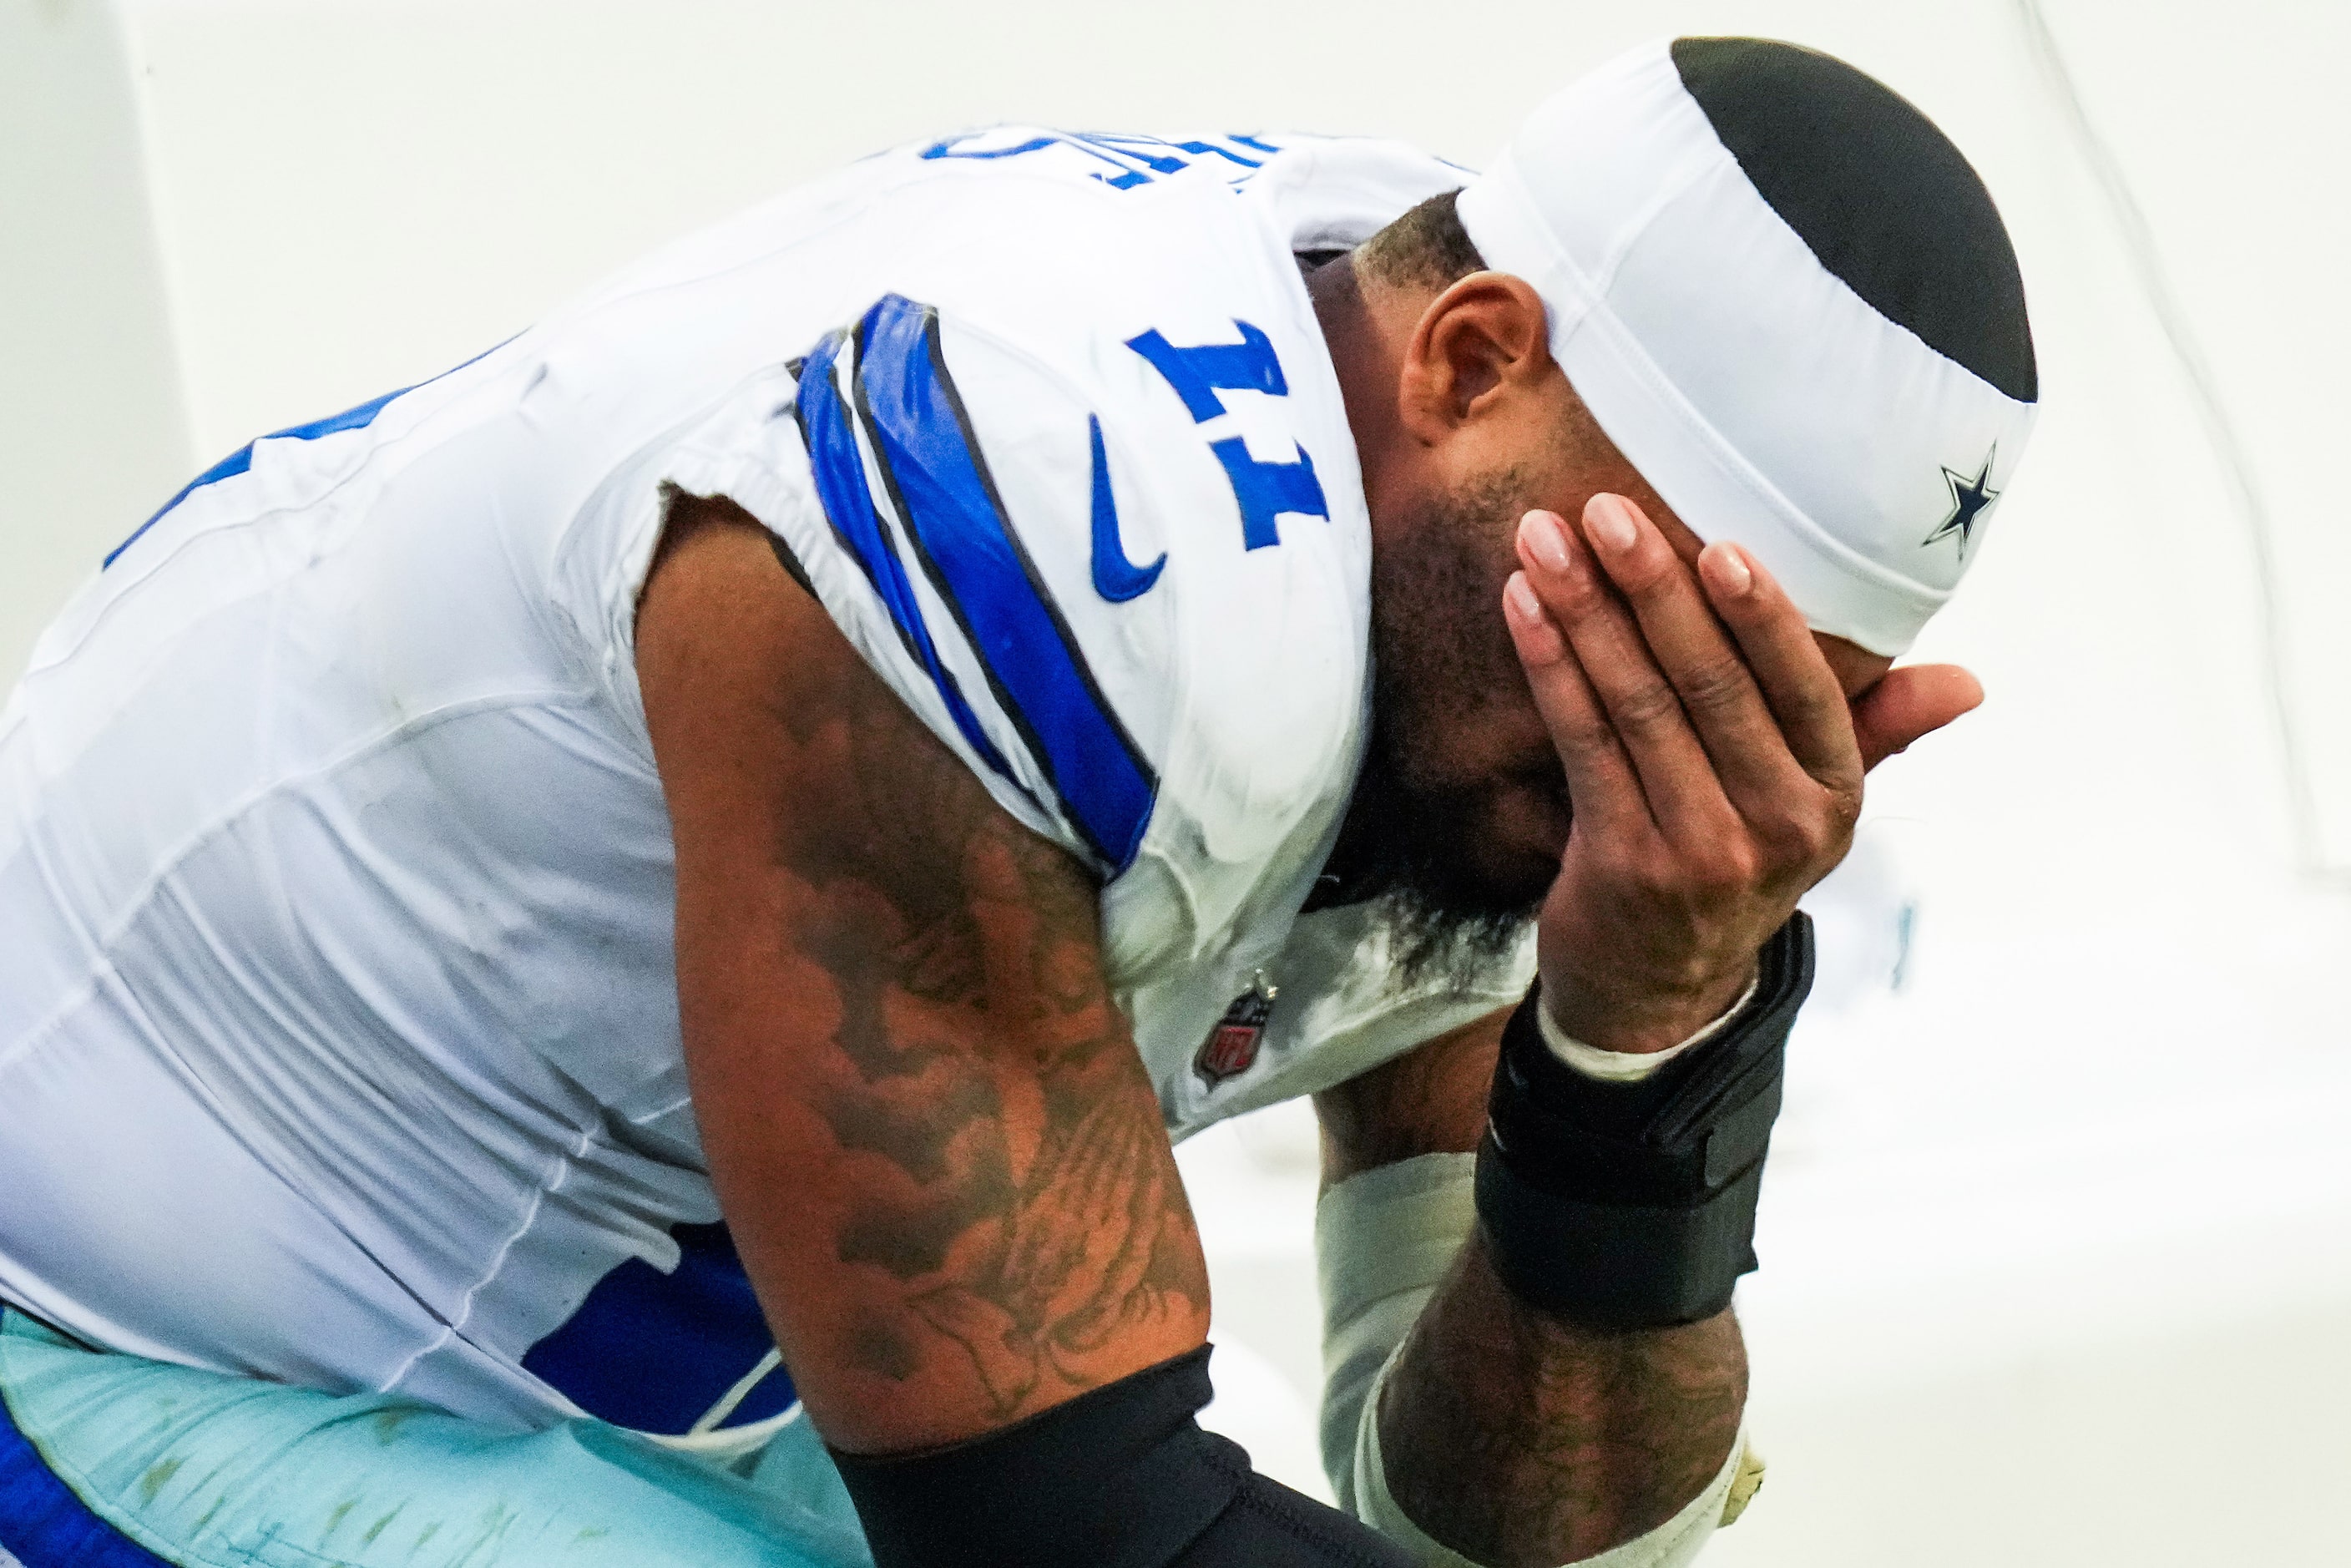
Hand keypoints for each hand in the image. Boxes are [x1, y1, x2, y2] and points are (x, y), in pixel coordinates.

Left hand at [1504, 494, 1979, 1052]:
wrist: (1657, 987)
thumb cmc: (1732, 860)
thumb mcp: (1812, 807)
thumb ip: (1876, 731)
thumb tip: (1966, 682)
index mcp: (1833, 796)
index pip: (1805, 686)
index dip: (1761, 613)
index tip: (1716, 539)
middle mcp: (1777, 825)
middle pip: (1709, 684)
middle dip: (1651, 587)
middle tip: (1603, 509)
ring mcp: (1698, 850)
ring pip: (1638, 705)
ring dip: (1585, 612)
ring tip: (1542, 540)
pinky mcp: (1623, 864)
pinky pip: (1583, 743)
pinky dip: (1551, 666)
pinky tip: (1523, 604)